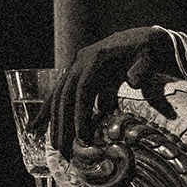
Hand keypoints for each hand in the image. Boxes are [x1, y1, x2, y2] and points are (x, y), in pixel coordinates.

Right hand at [48, 26, 183, 157]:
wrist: (140, 39)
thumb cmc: (146, 49)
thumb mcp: (148, 55)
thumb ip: (143, 68)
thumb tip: (133, 82)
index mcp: (96, 58)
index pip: (83, 88)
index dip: (80, 112)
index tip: (81, 134)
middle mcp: (81, 62)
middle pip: (66, 94)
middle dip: (62, 122)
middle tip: (62, 147)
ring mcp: (76, 68)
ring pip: (60, 96)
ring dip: (55, 121)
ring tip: (55, 144)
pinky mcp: (77, 76)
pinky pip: (61, 95)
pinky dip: (49, 112)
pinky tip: (37, 128)